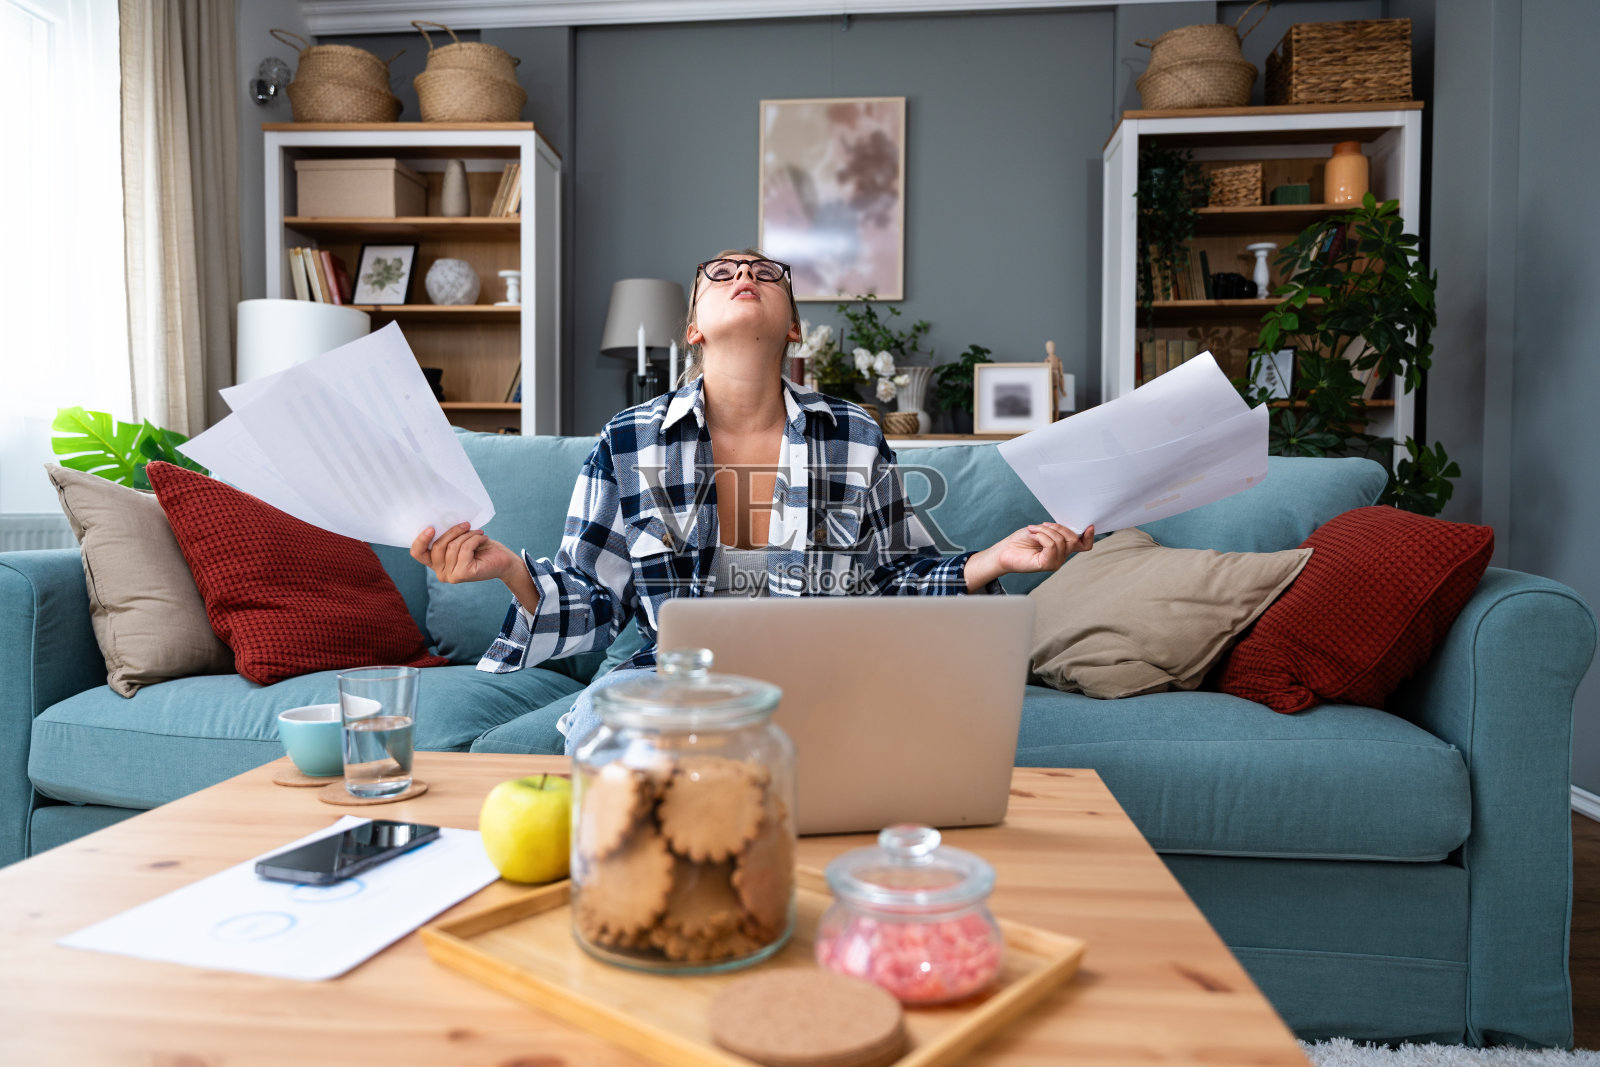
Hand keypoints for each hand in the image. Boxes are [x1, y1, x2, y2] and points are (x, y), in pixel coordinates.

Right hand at [410, 522, 519, 584]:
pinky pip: (464, 549)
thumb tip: (439, 521)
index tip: (431, 527)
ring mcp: (451, 576)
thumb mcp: (460, 539)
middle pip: (437, 546)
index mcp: (435, 563)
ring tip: (479, 532)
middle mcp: (440, 573)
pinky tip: (483, 538)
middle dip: (453, 531)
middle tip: (467, 524)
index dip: (421, 540)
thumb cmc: (480, 547)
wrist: (502, 560)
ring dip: (467, 535)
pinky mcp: (463, 574)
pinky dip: (475, 539)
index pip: (417, 553)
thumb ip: (447, 536)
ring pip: (452, 546)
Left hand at [964, 522, 1093, 590]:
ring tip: (1033, 530)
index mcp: (1062, 548)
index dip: (1089, 537)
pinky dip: (1042, 536)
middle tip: (1042, 525)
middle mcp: (1061, 556)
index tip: (1089, 526)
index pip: (1083, 546)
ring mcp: (1055, 562)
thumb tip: (1070, 528)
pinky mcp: (1046, 565)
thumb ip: (1057, 531)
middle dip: (1058, 527)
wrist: (1004, 550)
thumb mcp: (1042, 530)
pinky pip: (1051, 545)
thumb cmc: (1021, 540)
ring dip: (1045, 530)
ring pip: (1060, 541)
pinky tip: (1033, 535)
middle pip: (1072, 539)